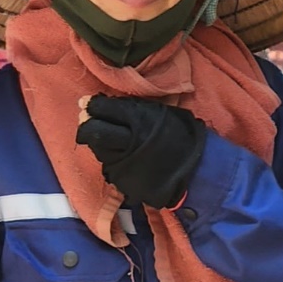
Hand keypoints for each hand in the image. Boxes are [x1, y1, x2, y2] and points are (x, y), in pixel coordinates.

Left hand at [76, 95, 205, 209]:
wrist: (196, 169)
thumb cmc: (179, 135)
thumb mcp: (159, 112)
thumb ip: (132, 107)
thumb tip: (102, 101)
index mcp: (139, 119)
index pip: (103, 109)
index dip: (93, 105)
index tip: (89, 103)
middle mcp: (128, 141)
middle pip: (93, 131)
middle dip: (87, 125)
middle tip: (89, 121)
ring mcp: (124, 163)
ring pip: (98, 150)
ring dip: (98, 142)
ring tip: (108, 137)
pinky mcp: (123, 180)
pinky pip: (108, 165)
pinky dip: (110, 157)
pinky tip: (120, 153)